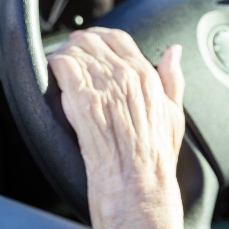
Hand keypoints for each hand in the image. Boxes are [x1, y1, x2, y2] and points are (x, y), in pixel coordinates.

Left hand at [48, 28, 188, 228]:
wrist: (139, 190)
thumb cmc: (155, 162)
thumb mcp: (173, 115)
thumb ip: (172, 80)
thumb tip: (174, 53)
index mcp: (148, 79)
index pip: (119, 40)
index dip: (99, 38)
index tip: (89, 42)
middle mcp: (128, 80)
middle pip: (95, 43)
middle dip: (78, 44)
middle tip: (68, 51)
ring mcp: (106, 91)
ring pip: (78, 53)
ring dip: (65, 54)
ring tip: (59, 63)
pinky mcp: (85, 105)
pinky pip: (66, 70)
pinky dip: (57, 67)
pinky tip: (53, 72)